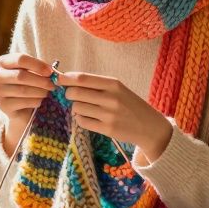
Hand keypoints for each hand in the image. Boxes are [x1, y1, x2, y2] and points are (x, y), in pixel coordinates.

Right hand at [0, 53, 55, 154]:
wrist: (21, 108)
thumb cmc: (29, 85)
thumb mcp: (34, 73)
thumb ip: (42, 70)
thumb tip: (54, 73)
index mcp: (3, 62)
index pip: (20, 59)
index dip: (37, 65)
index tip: (50, 72)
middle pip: (21, 75)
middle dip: (40, 80)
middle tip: (53, 85)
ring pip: (22, 90)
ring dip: (40, 92)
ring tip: (48, 93)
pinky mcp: (3, 105)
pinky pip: (23, 102)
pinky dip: (35, 102)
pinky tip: (40, 101)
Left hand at [58, 71, 172, 162]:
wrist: (150, 126)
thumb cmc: (130, 104)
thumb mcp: (118, 89)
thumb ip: (96, 84)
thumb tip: (68, 80)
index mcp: (113, 84)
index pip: (82, 78)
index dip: (66, 79)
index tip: (59, 80)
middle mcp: (111, 98)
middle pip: (75, 93)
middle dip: (68, 94)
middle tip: (71, 96)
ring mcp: (109, 114)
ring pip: (76, 108)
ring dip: (75, 108)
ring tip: (84, 108)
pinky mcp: (107, 129)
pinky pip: (82, 121)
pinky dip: (80, 119)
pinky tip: (88, 117)